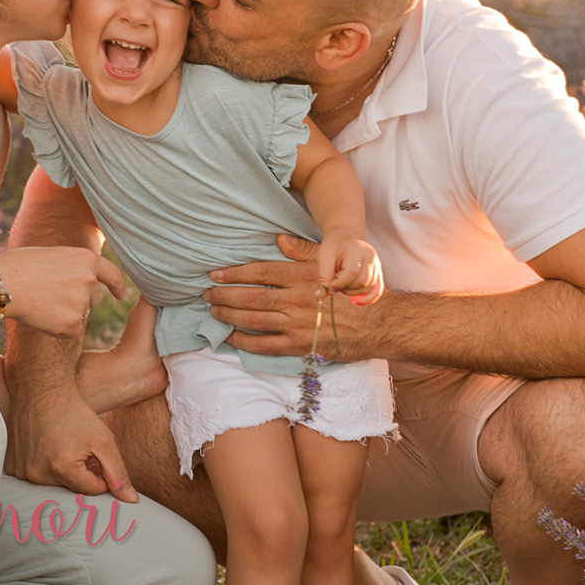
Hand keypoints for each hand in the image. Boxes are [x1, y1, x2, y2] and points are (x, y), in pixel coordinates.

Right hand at [0, 247, 124, 337]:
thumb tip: (87, 284)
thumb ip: (74, 268)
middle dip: (80, 299)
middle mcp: (89, 281)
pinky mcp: (72, 325)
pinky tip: (41, 316)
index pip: (112, 273)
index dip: (118, 286)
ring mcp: (82, 303)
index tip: (121, 295)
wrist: (2, 285)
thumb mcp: (54, 256)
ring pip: (81, 314)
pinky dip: (58, 328)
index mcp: (86, 259)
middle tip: (50, 294)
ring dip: (67, 313)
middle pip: (94, 298)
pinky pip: (71, 331)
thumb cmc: (20, 266)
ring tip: (42, 302)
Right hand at [5, 369, 138, 499]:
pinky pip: (34, 476)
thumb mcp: (104, 439)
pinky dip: (42, 466)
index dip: (100, 473)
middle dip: (81, 472)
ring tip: (61, 444)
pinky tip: (45, 445)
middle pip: (72, 488)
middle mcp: (38, 473)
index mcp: (62, 468)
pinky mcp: (11, 465)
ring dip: (62, 470)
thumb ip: (118, 472)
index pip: (93, 490)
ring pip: (53, 483)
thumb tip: (131, 501)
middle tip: (79, 447)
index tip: (96, 454)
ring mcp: (21, 470)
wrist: (41, 388)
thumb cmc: (75, 411)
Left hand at [204, 234, 381, 358]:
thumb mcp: (330, 262)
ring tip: (214, 313)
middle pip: (250, 297)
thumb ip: (302, 250)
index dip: (233, 274)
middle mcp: (295, 299)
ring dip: (229, 316)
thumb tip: (278, 239)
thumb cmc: (353, 289)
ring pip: (253, 320)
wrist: (378, 322)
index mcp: (301, 276)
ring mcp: (297, 324)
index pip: (259, 272)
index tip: (214, 275)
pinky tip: (230, 338)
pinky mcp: (301, 345)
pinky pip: (265, 345)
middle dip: (223, 296)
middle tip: (206, 295)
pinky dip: (244, 342)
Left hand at [317, 230, 383, 305]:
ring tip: (341, 285)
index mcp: (358, 249)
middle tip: (334, 284)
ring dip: (352, 293)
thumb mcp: (324, 258)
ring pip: (368, 288)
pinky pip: (377, 291)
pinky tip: (354, 301)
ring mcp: (377, 266)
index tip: (329, 285)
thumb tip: (319, 297)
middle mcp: (371, 257)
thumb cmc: (333, 247)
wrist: (344, 239)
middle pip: (361, 282)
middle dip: (345, 288)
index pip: (352, 272)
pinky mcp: (378, 274)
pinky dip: (366, 299)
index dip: (339, 283)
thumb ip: (323, 278)